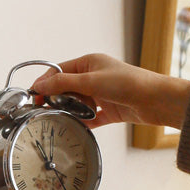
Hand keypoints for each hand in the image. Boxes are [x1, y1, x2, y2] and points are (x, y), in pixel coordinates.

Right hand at [31, 53, 189, 130]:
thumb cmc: (128, 84)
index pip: (58, 71)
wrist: (155, 100)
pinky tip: (76, 126)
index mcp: (89, 62)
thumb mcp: (91, 80)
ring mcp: (101, 94)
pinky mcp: (108, 111)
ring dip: (70, 111)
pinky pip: (90, 117)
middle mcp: (94, 76)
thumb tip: (40, 85)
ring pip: (77, 103)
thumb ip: (63, 84)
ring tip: (61, 118)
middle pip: (66, 88)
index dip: (45, 83)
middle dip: (56, 99)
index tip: (34, 97)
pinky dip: (83, 121)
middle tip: (45, 111)